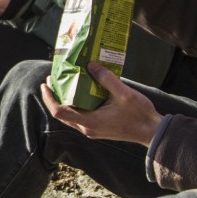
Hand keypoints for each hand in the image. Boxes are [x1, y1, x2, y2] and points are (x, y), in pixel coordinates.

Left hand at [40, 62, 162, 145]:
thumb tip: (90, 65)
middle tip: (53, 79)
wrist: (152, 132)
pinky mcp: (98, 129)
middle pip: (62, 114)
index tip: (45, 84)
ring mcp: (92, 130)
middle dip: (55, 96)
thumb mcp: (123, 93)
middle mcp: (87, 128)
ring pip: (71, 116)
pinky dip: (77, 104)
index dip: (49, 98)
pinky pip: (81, 116)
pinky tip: (82, 91)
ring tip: (65, 83)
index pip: (59, 112)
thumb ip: (106, 78)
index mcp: (89, 121)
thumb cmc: (139, 114)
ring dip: (66, 100)